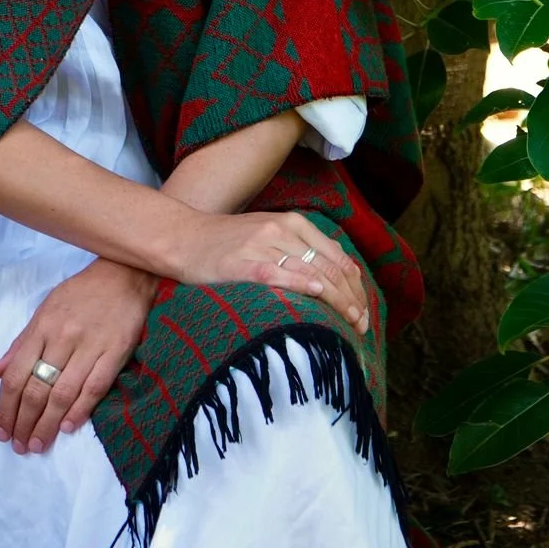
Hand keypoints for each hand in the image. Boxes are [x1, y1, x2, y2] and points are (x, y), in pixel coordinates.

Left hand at [0, 258, 156, 454]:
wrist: (123, 275)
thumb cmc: (80, 294)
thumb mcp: (45, 310)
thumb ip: (21, 343)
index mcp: (42, 327)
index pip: (16, 375)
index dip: (6, 408)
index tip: (2, 431)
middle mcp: (62, 337)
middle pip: (37, 389)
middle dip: (24, 423)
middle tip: (19, 446)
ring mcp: (89, 345)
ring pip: (62, 393)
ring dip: (47, 424)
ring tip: (38, 445)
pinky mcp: (115, 352)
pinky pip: (94, 387)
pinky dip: (79, 410)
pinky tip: (67, 427)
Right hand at [170, 208, 370, 334]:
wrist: (184, 238)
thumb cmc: (227, 243)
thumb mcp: (269, 236)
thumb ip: (300, 251)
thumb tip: (335, 281)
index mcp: (293, 223)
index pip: (337, 256)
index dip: (356, 286)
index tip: (363, 312)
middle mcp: (282, 230)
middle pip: (330, 266)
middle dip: (351, 298)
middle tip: (361, 325)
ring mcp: (263, 245)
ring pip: (312, 272)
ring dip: (336, 299)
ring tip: (350, 321)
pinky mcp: (244, 263)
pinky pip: (279, 274)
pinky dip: (301, 285)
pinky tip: (317, 295)